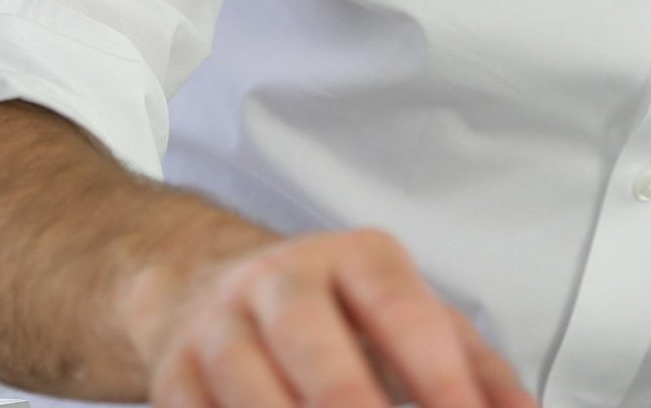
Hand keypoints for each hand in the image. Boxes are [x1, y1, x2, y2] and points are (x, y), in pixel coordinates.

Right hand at [129, 228, 535, 407]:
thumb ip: (477, 369)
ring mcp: (219, 329)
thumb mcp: (408, 317)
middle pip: (316, 348)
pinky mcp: (172, 376)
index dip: (442, 379)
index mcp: (356, 260)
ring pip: (250, 390)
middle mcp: (282, 282)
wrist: (200, 282)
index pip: (403, 313)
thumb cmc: (331, 313)